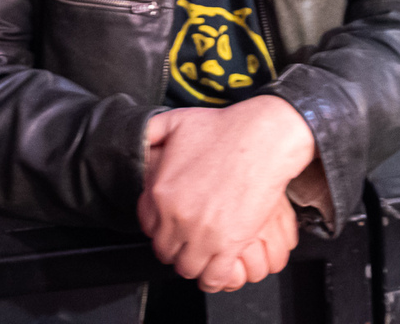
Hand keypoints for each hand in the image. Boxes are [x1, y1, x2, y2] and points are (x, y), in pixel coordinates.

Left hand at [138, 95, 314, 291]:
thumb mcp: (176, 121)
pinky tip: (218, 268)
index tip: (171, 225)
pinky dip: (214, 278)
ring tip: (204, 253)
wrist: (263, 139)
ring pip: (188, 267)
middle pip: (167, 251)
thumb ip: (148, 133)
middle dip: (177, 247)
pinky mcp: (229, 244)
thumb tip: (135, 141)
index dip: (161, 227)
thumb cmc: (226, 129)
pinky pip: (214, 277)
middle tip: (190, 239)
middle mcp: (177, 218)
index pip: (148, 228)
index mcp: (161, 193)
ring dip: (195, 263)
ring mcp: (202, 234)